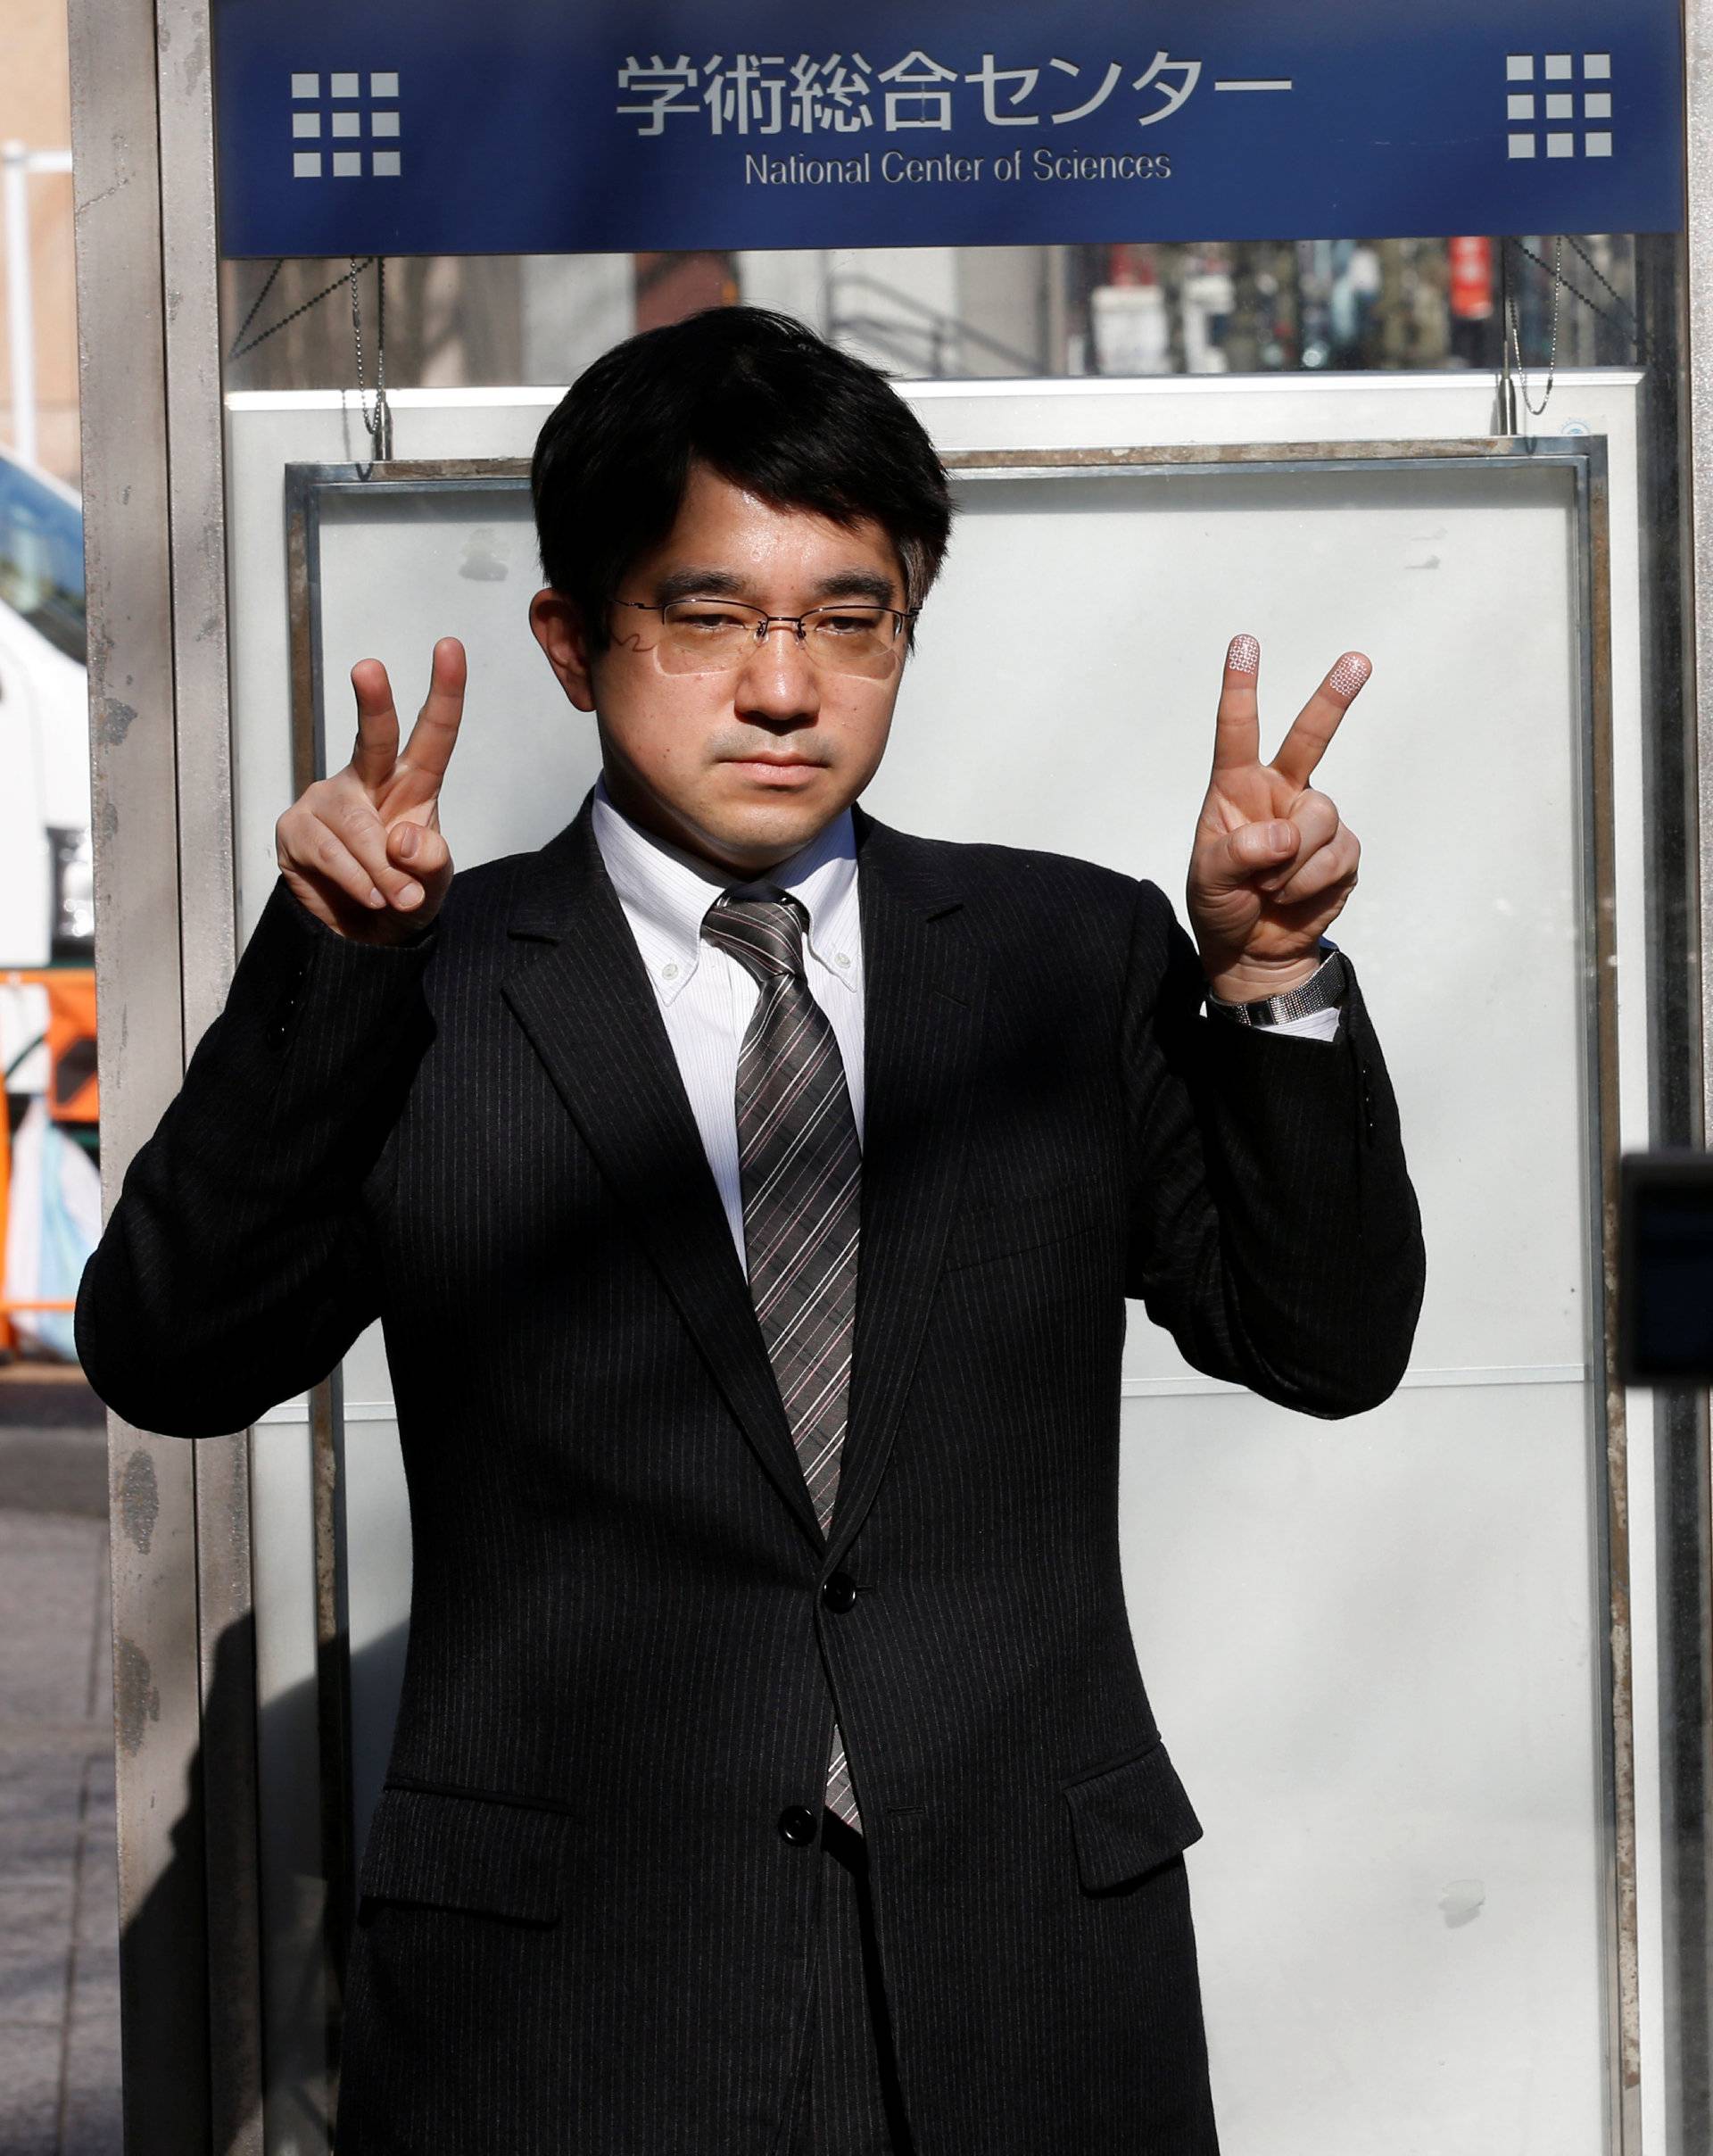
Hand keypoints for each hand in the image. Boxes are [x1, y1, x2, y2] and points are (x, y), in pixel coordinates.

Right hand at [275, 638, 465, 944]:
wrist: (366, 935)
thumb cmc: (405, 892)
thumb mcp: (433, 880)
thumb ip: (430, 860)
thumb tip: (403, 837)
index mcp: (413, 781)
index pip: (432, 733)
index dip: (444, 691)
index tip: (450, 647)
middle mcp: (368, 779)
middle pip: (374, 738)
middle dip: (373, 702)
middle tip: (369, 668)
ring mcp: (328, 801)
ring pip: (359, 827)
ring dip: (382, 871)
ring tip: (396, 897)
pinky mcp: (296, 829)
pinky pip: (330, 853)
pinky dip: (356, 880)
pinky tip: (368, 895)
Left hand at [1187, 634, 1367, 1003]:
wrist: (1254, 951)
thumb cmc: (1222, 905)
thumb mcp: (1209, 881)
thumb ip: (1236, 854)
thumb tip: (1281, 837)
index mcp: (1236, 789)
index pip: (1238, 732)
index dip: (1241, 688)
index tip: (1244, 643)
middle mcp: (1280, 793)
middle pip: (1311, 738)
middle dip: (1334, 699)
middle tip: (1358, 660)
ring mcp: (1314, 821)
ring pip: (1320, 818)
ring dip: (1293, 861)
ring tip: (1269, 887)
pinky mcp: (1342, 852)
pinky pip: (1336, 856)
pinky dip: (1309, 883)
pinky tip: (1291, 898)